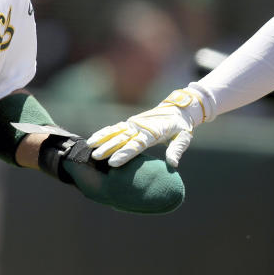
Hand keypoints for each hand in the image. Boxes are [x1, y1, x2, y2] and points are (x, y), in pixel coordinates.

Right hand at [88, 88, 212, 166]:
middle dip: (108, 148)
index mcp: (154, 132)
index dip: (124, 154)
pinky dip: (104, 133)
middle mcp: (141, 127)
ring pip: (116, 132)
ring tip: (89, 146)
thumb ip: (177, 150)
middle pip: (122, 139)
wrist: (178, 110)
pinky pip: (115, 128)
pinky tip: (93, 139)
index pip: (137, 144)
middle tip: (96, 157)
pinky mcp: (131, 123)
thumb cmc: (181, 127)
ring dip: (102, 138)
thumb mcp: (184, 138)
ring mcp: (134, 124)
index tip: (113, 162)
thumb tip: (172, 164)